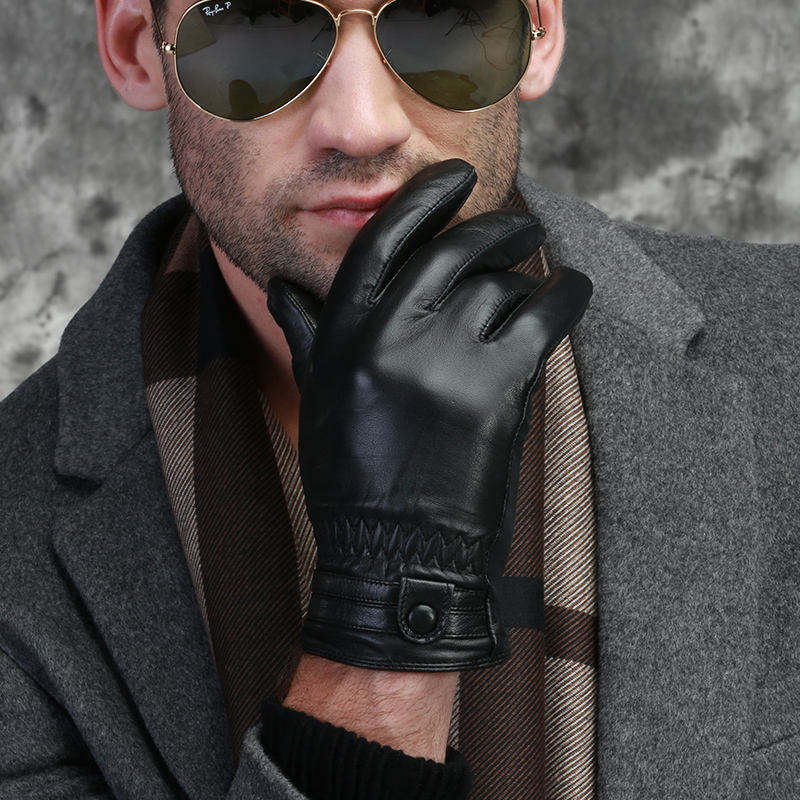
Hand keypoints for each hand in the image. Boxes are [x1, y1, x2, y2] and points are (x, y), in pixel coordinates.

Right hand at [267, 159, 592, 670]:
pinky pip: (543, 314)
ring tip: (540, 272)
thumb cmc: (352, 479)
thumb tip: (283, 287)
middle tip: (517, 224)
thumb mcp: (319, 398)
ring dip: (526, 272)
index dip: (425, 198)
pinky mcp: (496, 389)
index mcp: (343, 334)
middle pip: (454, 249)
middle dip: (493, 228)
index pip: (385, 238)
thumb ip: (310, 334)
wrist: (395, 555)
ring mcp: (444, 360)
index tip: (457, 176)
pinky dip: (566, 294)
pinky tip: (572, 288)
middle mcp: (390, 336)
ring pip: (501, 282)